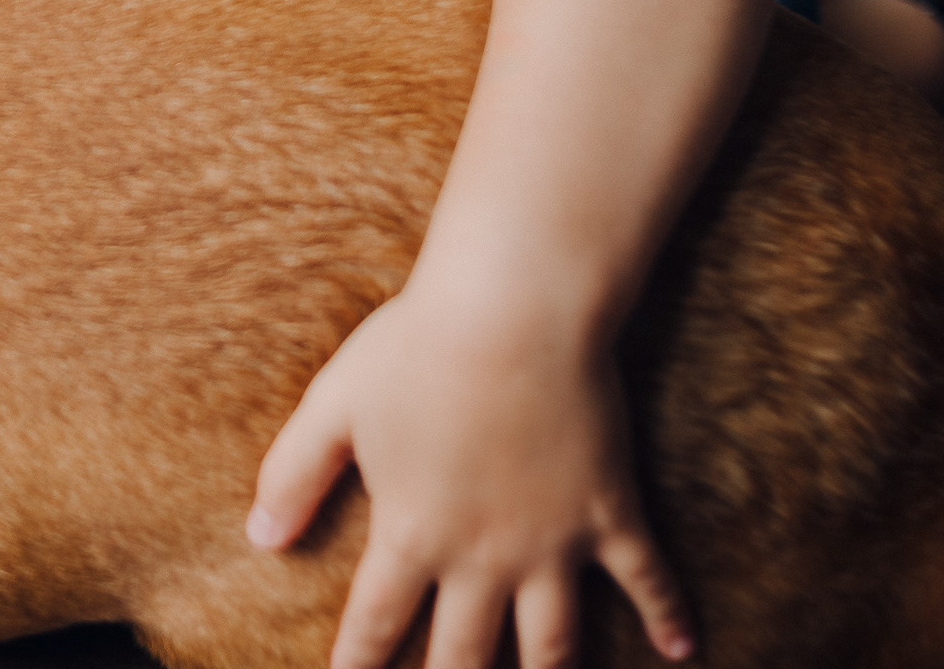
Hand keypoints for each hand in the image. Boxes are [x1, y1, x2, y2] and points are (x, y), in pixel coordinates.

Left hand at [248, 291, 693, 668]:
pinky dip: (670, 616)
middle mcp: (483, 555)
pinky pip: (647, 577)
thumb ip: (293, 475)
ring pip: (552, 639)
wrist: (513, 310)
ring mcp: (553, 540)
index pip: (375, 621)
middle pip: (465, 652)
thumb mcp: (332, 408)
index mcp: (412, 533)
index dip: (358, 664)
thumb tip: (259, 538)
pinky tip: (684, 651)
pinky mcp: (610, 511)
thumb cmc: (414, 348)